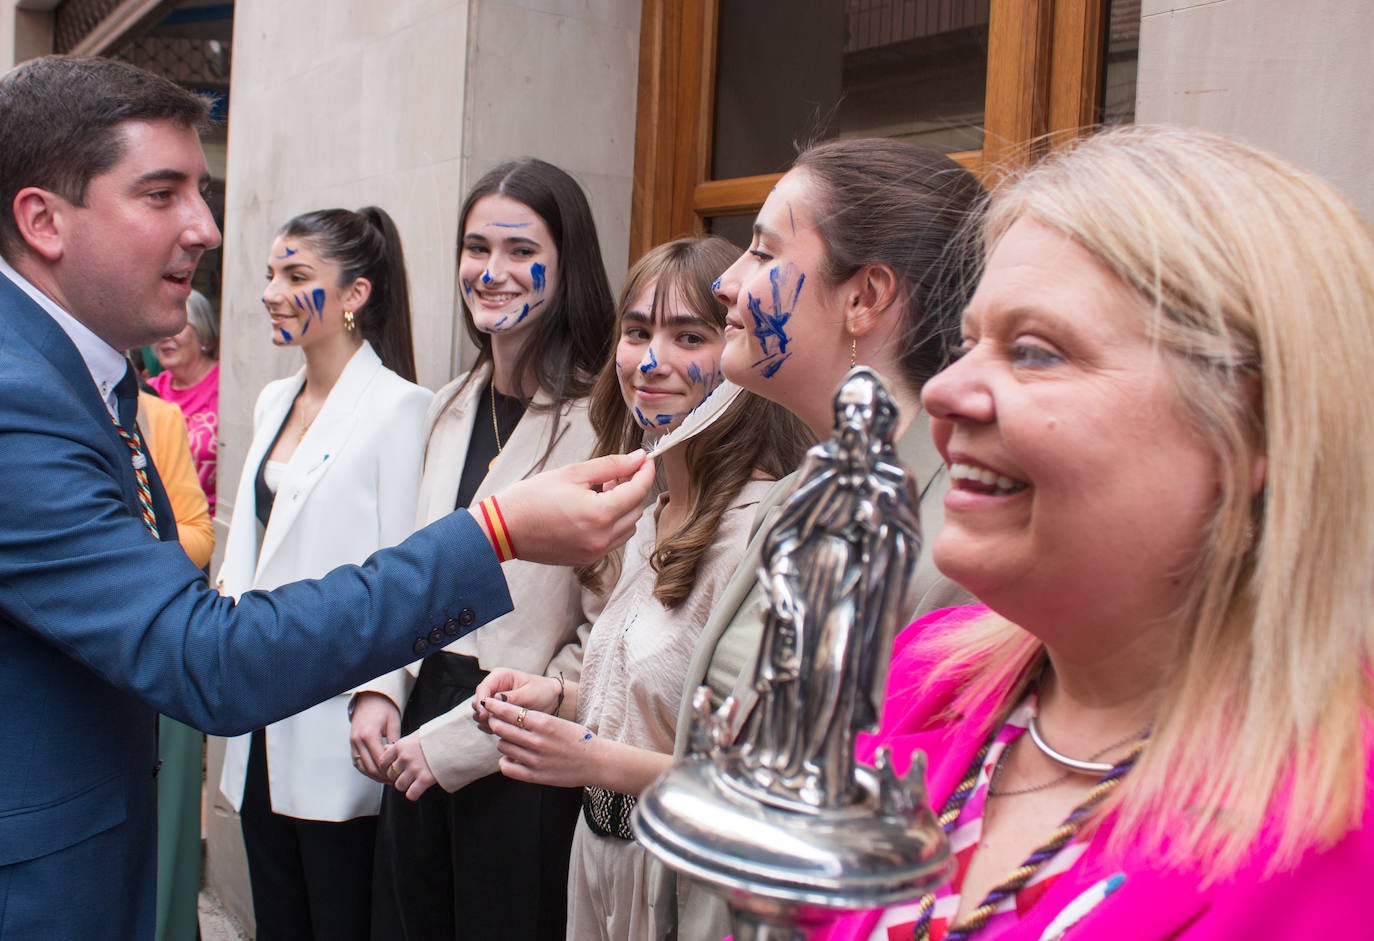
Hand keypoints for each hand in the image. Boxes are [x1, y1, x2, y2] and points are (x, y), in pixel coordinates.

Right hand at [349, 692, 400, 782]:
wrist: (370, 699)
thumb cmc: (383, 707)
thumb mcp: (394, 722)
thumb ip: (395, 741)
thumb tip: (399, 758)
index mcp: (369, 734)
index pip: (380, 760)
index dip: (390, 769)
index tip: (400, 774)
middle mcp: (358, 740)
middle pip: (370, 767)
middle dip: (383, 776)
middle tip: (396, 780)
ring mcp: (353, 743)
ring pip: (362, 767)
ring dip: (375, 775)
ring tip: (388, 779)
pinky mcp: (352, 744)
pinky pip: (358, 762)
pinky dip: (367, 770)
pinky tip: (378, 773)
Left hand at [379, 732, 437, 800]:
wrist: (455, 740)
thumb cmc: (435, 737)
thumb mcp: (414, 736)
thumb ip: (399, 745)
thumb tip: (385, 749)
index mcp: (401, 746)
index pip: (383, 762)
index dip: (386, 767)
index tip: (393, 769)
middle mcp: (405, 758)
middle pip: (391, 774)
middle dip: (397, 776)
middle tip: (407, 775)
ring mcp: (415, 769)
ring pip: (399, 785)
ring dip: (405, 785)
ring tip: (413, 781)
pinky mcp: (425, 779)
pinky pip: (411, 794)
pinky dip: (413, 794)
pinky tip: (419, 789)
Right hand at [472, 669, 560, 732]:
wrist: (551, 700)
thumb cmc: (542, 691)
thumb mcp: (529, 693)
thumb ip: (511, 697)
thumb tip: (494, 700)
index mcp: (499, 677)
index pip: (482, 689)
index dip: (481, 703)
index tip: (486, 715)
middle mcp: (493, 688)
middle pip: (477, 703)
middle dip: (483, 714)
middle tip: (495, 724)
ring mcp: (493, 701)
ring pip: (479, 714)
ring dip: (488, 722)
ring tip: (503, 727)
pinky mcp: (495, 712)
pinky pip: (486, 722)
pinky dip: (492, 727)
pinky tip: (504, 730)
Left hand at [483, 696, 597, 788]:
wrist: (596, 761)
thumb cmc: (578, 738)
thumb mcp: (558, 721)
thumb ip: (534, 720)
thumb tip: (508, 718)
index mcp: (545, 723)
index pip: (511, 712)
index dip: (496, 706)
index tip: (488, 703)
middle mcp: (538, 741)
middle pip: (503, 729)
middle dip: (495, 722)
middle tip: (494, 720)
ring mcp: (536, 760)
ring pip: (503, 746)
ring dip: (502, 741)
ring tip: (509, 739)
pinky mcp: (536, 776)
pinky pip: (508, 768)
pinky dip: (505, 761)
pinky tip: (511, 757)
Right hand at [492, 451, 654, 564]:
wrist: (504, 528)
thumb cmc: (532, 498)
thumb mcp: (573, 473)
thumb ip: (611, 465)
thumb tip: (638, 458)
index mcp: (600, 513)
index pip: (638, 491)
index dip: (645, 472)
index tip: (645, 460)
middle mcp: (602, 537)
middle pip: (636, 509)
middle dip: (632, 488)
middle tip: (615, 473)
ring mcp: (595, 551)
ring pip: (628, 527)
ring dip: (624, 507)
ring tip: (602, 491)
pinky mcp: (587, 559)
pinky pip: (614, 540)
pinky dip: (613, 523)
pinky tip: (594, 509)